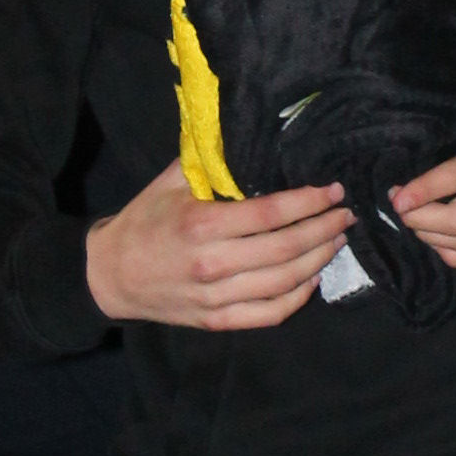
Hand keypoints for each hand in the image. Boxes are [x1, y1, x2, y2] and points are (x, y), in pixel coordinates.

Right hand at [87, 160, 352, 330]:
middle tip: (345, 216)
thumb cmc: (144, 220)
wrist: (110, 275)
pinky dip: (297, 298)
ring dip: (317, 261)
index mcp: (200, 224)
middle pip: (285, 249)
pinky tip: (311, 279)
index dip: (308, 202)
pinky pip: (268, 314)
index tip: (333, 191)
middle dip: (323, 230)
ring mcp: (215, 297)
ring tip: (335, 242)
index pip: (270, 214)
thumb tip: (250, 134)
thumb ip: (211, 161)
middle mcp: (211, 264)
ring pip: (283, 283)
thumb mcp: (171, 182)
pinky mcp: (216, 320)